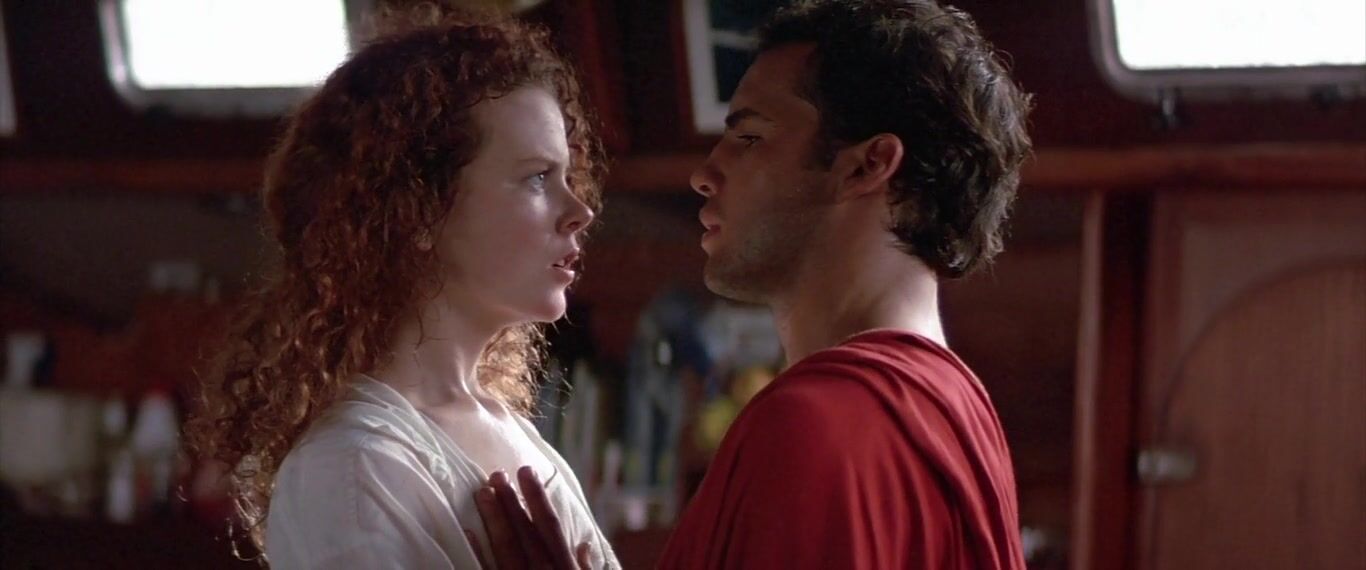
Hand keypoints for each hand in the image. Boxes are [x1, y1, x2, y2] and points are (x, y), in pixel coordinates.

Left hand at [465, 466, 591, 569]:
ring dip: (493, 518)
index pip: (550, 525)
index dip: (537, 497)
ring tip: (482, 492)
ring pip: (505, 547)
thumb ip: (587, 568)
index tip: (526, 471)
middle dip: (510, 501)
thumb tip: (585, 545)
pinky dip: (478, 552)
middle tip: (497, 474)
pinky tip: (468, 532)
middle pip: (524, 532)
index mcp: (565, 567)